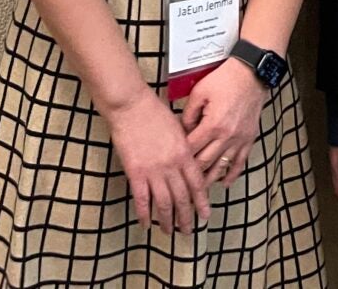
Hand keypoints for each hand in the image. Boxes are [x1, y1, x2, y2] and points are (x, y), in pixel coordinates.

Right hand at [105, 88, 209, 234]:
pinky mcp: (135, 173)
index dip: (201, 202)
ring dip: (167, 220)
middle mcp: (172, 165)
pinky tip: (146, 225)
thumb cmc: (155, 113)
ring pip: (164, 203)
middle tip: (188, 231)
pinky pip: (142, 200)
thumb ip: (185, 147)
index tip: (205, 215)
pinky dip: (144, 214)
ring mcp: (153, 170)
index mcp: (185, 152)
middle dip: (186, 217)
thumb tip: (190, 163)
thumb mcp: (179, 128)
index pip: (197, 183)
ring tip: (169, 232)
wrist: (132, 106)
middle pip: (182, 197)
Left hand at [182, 58, 269, 187]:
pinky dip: (232, 174)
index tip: (170, 164)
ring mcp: (239, 139)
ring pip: (221, 167)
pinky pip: (240, 162)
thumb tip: (183, 130)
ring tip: (198, 190)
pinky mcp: (249, 138)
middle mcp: (226, 136)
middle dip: (191, 174)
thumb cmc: (225, 79)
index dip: (179, 158)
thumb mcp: (199, 91)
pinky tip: (224, 183)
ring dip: (209, 180)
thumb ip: (188, 114)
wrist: (251, 73)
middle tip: (179, 183)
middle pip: (204, 163)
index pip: (191, 149)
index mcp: (212, 124)